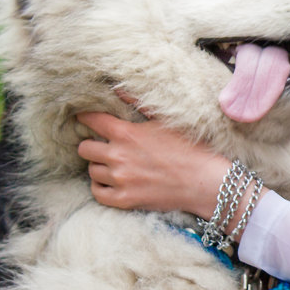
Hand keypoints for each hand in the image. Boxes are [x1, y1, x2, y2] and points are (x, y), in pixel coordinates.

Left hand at [76, 112, 231, 218]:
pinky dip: (100, 186)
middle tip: (104, 145)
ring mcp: (120, 179)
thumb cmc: (190, 148)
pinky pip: (97, 193)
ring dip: (99, 165)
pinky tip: (110, 181)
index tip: (85, 118)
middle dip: (92, 144)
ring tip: (113, 164)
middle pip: (85, 148)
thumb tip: (117, 89)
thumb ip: (138, 104)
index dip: (85, 117)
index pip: (91, 120)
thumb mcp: (166, 120)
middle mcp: (118, 156)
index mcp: (127, 133)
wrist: (204, 182)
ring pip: (91, 170)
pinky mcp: (125, 199)